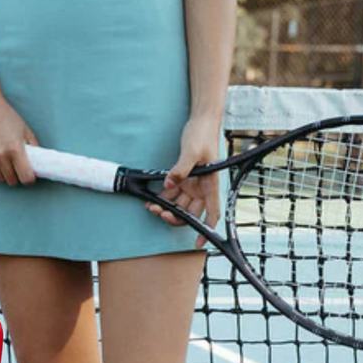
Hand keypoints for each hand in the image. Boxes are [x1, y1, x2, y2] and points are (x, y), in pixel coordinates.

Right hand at [0, 92, 38, 185]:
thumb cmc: (5, 115)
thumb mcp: (24, 129)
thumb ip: (32, 147)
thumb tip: (38, 164)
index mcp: (15, 149)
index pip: (25, 178)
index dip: (29, 178)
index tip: (29, 174)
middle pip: (11, 181)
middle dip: (16, 176)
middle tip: (16, 168)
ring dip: (3, 174)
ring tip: (4, 162)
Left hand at [148, 114, 221, 248]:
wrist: (201, 120)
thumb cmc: (202, 134)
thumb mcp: (192, 151)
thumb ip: (180, 170)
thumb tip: (169, 184)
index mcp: (210, 184)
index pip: (211, 212)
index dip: (207, 229)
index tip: (198, 242)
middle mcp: (201, 187)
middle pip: (190, 212)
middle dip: (175, 217)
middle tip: (160, 214)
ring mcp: (191, 183)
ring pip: (178, 204)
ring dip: (165, 208)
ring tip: (150, 206)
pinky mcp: (182, 177)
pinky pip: (171, 193)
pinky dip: (162, 198)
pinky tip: (150, 199)